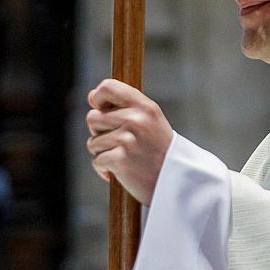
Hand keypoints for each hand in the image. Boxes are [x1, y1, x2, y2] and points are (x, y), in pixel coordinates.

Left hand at [86, 78, 172, 203]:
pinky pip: (97, 161)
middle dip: (100, 132)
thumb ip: (122, 106)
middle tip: (120, 143)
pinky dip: (105, 169)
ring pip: (92, 142)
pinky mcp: (120, 160)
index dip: (99, 98)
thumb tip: (91, 96)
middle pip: (93, 118)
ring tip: (123, 158)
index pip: (107, 88)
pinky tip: (120, 172)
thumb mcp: (149, 121)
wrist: (178, 181)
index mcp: (145, 106)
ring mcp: (128, 140)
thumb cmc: (160, 150)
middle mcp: (136, 120)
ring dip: (103, 153)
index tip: (103, 110)